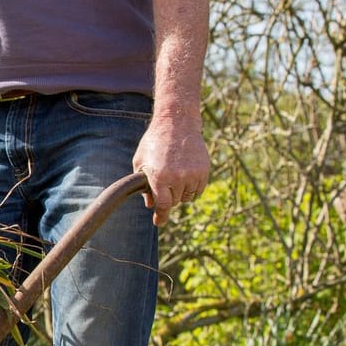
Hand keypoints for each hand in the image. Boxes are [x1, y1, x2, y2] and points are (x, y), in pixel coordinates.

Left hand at [133, 111, 209, 225]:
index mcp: (159, 177)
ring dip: (181, 192)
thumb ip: (144, 185)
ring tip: (175, 175)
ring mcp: (192, 174)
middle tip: (164, 183)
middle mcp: (177, 178)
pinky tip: (185, 175)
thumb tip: (149, 205)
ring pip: (188, 197)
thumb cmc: (154, 142)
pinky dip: (192, 187)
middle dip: (169, 197)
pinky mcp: (203, 170)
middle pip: (175, 202)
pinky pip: (198, 190)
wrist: (177, 123)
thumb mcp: (141, 161)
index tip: (159, 222)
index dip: (161, 216)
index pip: (163, 206)